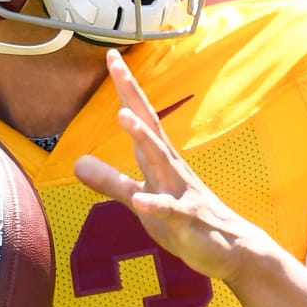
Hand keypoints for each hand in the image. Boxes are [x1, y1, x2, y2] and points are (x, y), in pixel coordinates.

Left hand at [74, 52, 275, 283]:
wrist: (229, 249)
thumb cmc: (186, 222)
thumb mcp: (140, 200)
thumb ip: (110, 182)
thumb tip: (77, 164)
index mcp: (159, 160)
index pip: (140, 118)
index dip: (125, 89)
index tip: (111, 57)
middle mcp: (171, 168)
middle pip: (150, 125)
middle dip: (132, 96)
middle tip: (116, 65)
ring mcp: (181, 192)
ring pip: (160, 161)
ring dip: (143, 138)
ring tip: (124, 116)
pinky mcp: (188, 220)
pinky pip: (170, 211)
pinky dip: (156, 205)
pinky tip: (141, 202)